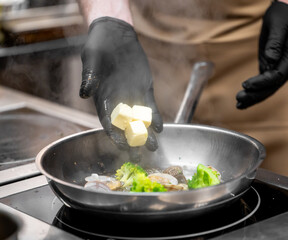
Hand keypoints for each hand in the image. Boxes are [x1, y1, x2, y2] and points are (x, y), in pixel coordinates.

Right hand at [80, 17, 162, 150]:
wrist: (115, 35)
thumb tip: (84, 94)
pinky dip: (154, 118)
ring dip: (146, 133)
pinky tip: (159, 128)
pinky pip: (150, 107)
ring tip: (153, 146)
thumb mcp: (91, 59)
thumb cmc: (98, 47)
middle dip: (132, 141)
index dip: (114, 135)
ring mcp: (132, 97)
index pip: (108, 122)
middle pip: (126, 127)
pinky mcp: (144, 90)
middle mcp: (118, 102)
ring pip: (140, 120)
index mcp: (102, 99)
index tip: (122, 145)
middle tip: (140, 155)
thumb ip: (90, 76)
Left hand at [236, 1, 287, 108]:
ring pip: (267, 89)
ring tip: (238, 105)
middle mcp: (286, 67)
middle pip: (272, 87)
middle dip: (255, 95)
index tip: (246, 84)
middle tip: (239, 99)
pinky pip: (262, 84)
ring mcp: (278, 70)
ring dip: (253, 98)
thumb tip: (270, 59)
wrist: (284, 16)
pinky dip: (253, 92)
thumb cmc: (282, 18)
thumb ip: (275, 43)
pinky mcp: (269, 69)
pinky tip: (243, 100)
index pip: (277, 76)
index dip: (262, 82)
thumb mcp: (278, 27)